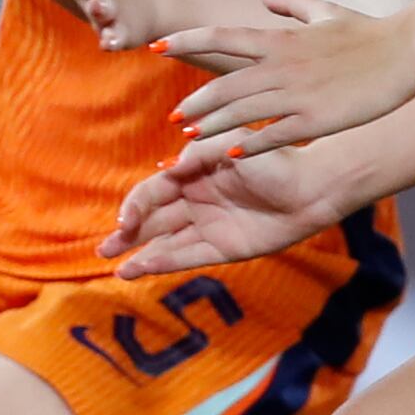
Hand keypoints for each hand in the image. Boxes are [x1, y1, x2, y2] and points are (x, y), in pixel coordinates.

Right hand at [102, 136, 350, 276]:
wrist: (310, 188)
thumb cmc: (273, 160)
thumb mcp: (231, 145)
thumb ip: (199, 154)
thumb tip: (169, 168)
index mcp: (193, 174)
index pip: (153, 191)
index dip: (135, 205)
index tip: (125, 220)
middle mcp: (196, 201)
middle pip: (153, 220)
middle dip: (127, 234)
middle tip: (103, 249)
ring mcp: (209, 226)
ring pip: (165, 242)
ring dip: (140, 253)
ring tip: (115, 267)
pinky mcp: (224, 249)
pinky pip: (188, 256)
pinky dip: (165, 262)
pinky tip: (142, 268)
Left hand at [166, 0, 414, 155]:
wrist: (407, 50)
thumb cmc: (369, 31)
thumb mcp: (326, 11)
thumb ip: (292, 4)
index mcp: (280, 40)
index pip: (220, 36)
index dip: (185, 41)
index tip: (157, 48)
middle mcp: (281, 66)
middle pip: (223, 84)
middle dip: (194, 103)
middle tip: (174, 118)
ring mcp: (297, 94)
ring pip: (241, 112)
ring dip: (211, 127)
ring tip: (190, 140)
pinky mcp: (316, 119)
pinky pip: (274, 135)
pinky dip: (249, 145)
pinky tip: (232, 156)